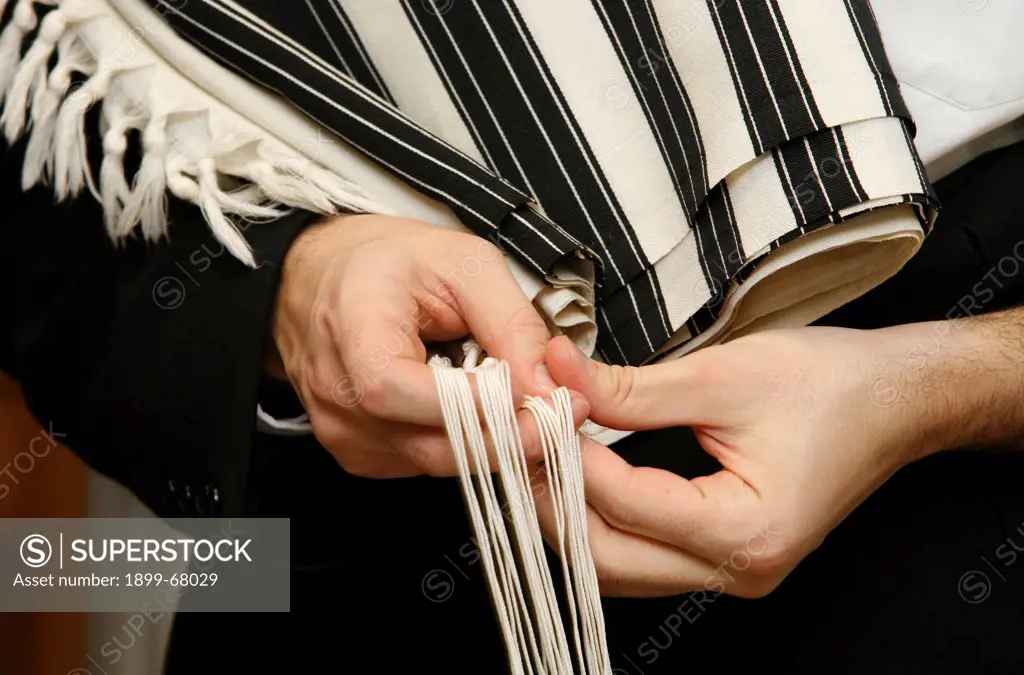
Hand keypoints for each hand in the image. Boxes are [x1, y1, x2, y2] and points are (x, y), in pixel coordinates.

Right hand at [271, 214, 585, 477]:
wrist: (323, 277)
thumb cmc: (390, 262)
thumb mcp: (465, 263)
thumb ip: (511, 323)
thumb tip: (548, 387)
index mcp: (352, 330)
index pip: (400, 390)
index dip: (476, 404)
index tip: (544, 401)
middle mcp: (335, 392)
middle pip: (430, 445)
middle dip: (508, 437)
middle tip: (562, 414)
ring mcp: (341, 430)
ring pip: (435, 463)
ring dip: (492, 444)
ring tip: (525, 405)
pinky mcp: (356, 451)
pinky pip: (423, 464)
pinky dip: (463, 445)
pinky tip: (476, 411)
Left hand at [536, 327, 944, 597]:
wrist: (896, 399)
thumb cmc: (833, 386)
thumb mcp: (724, 376)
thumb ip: (632, 390)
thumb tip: (560, 378)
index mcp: (746, 533)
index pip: (622, 502)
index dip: (567, 452)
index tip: (535, 405)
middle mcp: (740, 570)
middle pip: (608, 557)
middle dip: (554, 498)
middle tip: (519, 441)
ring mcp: (734, 570)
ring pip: (620, 564)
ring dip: (572, 513)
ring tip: (541, 452)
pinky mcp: (726, 554)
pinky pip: (644, 552)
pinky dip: (603, 516)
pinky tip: (581, 474)